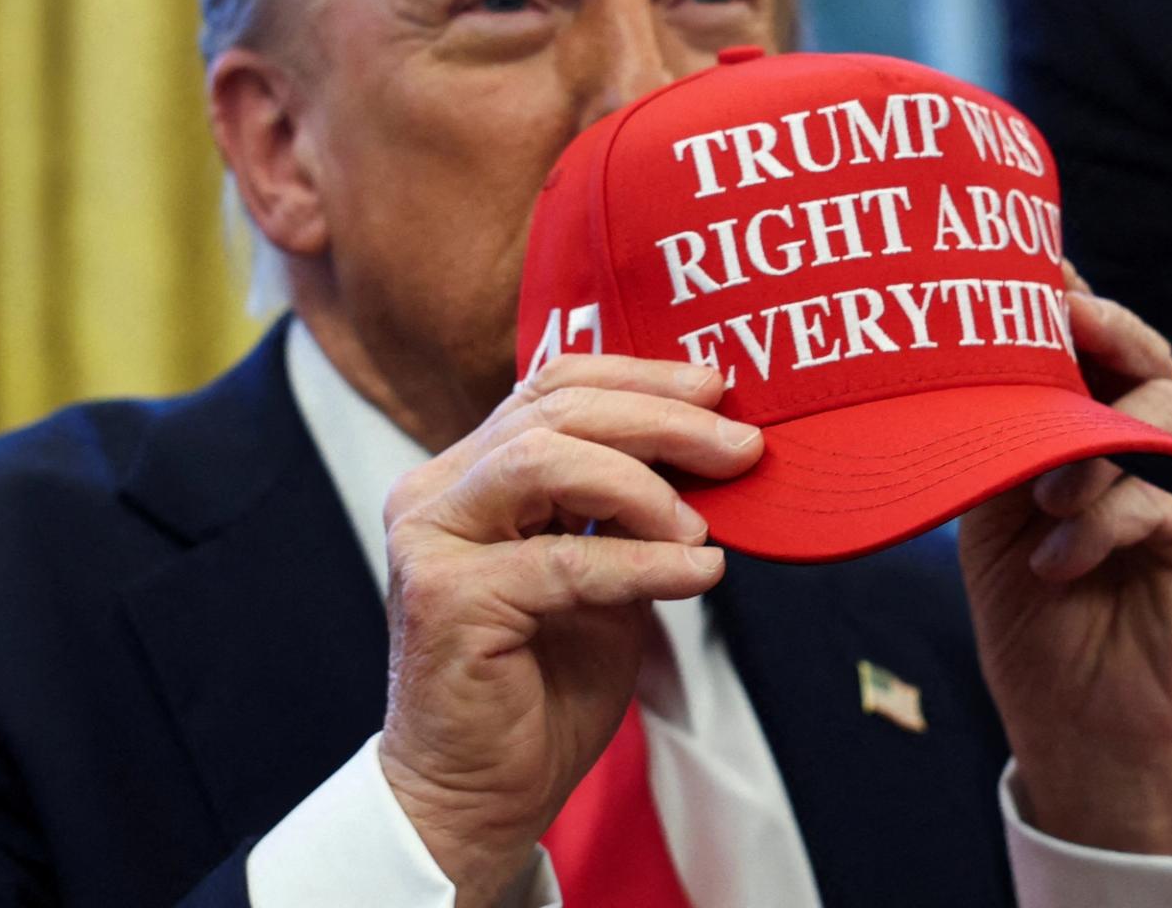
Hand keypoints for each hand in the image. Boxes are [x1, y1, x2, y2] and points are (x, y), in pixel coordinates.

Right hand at [375, 356, 760, 906]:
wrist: (482, 793)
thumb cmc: (544, 684)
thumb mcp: (602, 573)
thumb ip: (630, 509)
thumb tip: (713, 447)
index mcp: (468, 472)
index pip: (553, 387)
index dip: (639, 377)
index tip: (719, 390)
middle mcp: (436, 491)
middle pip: (555, 411)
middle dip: (662, 419)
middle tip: (741, 446)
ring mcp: (431, 540)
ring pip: (545, 460)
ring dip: (644, 484)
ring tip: (702, 523)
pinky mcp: (446, 598)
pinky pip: (565, 559)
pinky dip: (644, 562)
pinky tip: (700, 570)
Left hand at [958, 265, 1171, 856]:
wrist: (1079, 727)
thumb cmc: (1033, 618)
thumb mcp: (991, 514)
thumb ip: (995, 438)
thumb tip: (959, 360)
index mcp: (1094, 431)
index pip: (1094, 346)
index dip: (1071, 299)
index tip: (1034, 264)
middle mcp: (1151, 449)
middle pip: (1147, 359)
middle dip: (1106, 328)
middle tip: (1063, 317)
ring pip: (1165, 417)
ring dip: (1096, 445)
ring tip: (1045, 495)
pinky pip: (1169, 498)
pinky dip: (1106, 521)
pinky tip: (1058, 560)